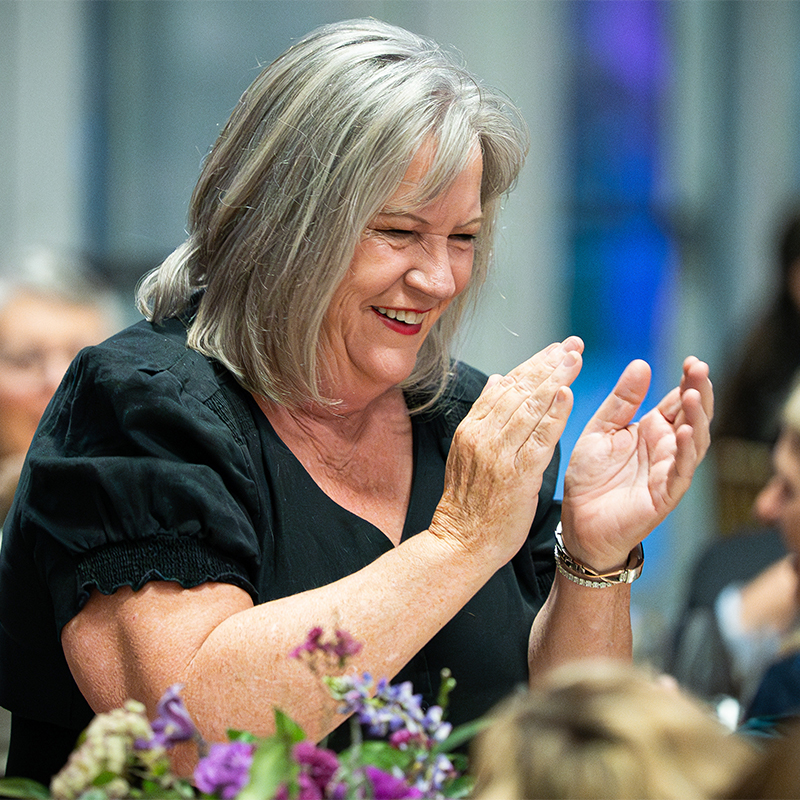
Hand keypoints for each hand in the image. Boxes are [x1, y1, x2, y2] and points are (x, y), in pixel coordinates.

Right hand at [430, 337, 583, 562]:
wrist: (460, 542)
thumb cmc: (469, 503)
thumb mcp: (467, 453)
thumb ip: (484, 416)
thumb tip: (496, 380)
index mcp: (471, 428)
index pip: (504, 386)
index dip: (532, 365)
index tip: (554, 349)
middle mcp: (483, 435)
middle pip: (519, 390)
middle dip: (548, 364)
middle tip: (572, 345)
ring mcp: (499, 454)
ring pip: (530, 408)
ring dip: (555, 380)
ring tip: (574, 359)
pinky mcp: (517, 475)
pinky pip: (539, 438)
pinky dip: (554, 414)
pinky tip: (568, 394)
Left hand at [562, 356, 712, 570]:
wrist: (577, 521)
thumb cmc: (589, 478)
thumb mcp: (600, 430)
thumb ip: (621, 401)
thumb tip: (641, 364)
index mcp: (651, 430)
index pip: (677, 401)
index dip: (687, 381)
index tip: (691, 361)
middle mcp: (665, 448)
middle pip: (693, 417)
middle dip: (699, 392)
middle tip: (698, 368)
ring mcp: (668, 471)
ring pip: (695, 442)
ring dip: (697, 418)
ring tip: (693, 394)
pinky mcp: (664, 494)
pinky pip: (681, 471)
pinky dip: (686, 452)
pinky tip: (685, 432)